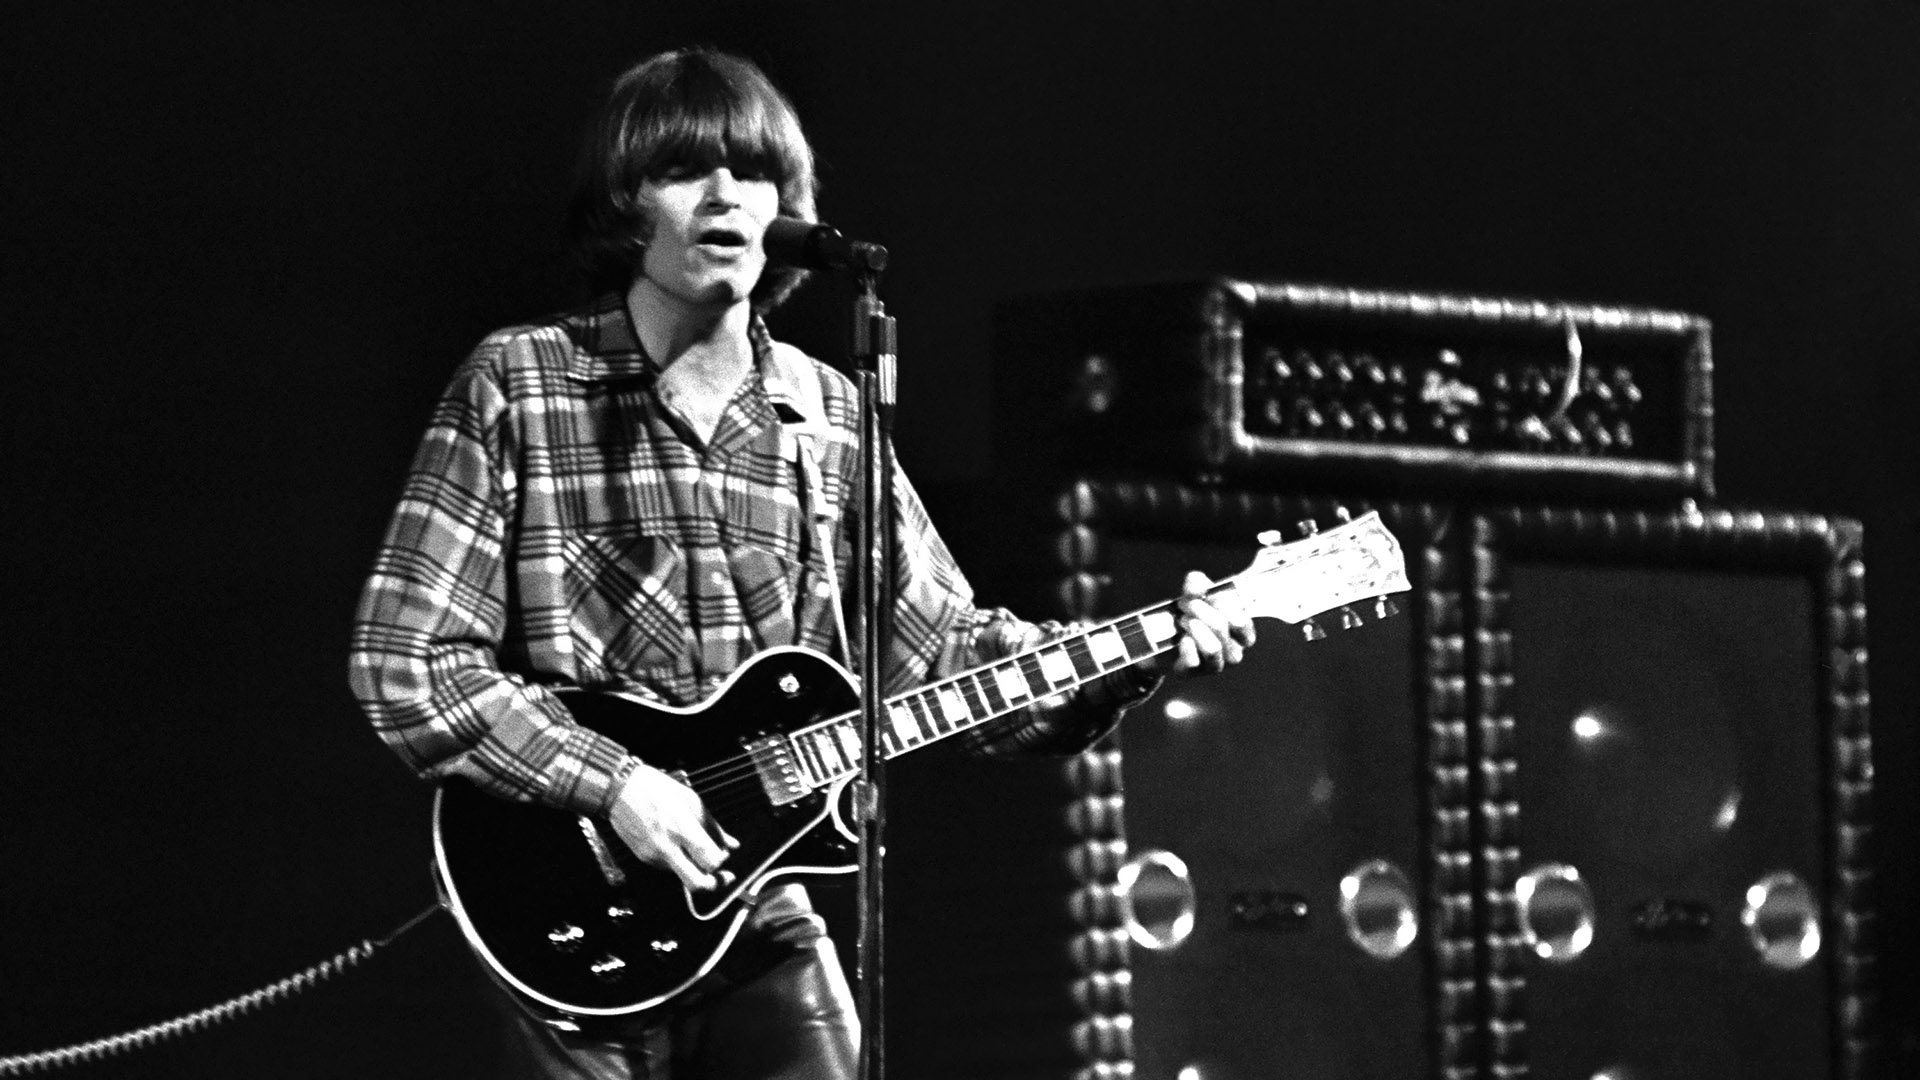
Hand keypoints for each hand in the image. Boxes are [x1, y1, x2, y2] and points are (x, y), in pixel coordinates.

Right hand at [607, 761, 739, 892]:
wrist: (620, 790)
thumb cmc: (655, 789)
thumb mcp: (691, 800)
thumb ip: (713, 826)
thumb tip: (731, 844)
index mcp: (682, 829)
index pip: (710, 861)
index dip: (721, 862)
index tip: (723, 855)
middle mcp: (667, 848)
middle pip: (696, 883)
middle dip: (714, 884)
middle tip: (723, 877)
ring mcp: (654, 856)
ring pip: (683, 875)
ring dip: (695, 868)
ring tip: (697, 850)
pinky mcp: (644, 859)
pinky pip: (669, 868)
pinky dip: (680, 861)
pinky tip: (679, 844)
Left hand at [1143, 570, 1256, 677]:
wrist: (1161, 639)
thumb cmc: (1188, 613)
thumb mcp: (1194, 593)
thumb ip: (1197, 583)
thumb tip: (1196, 588)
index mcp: (1242, 633)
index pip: (1241, 621)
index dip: (1220, 604)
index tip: (1203, 594)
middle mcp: (1234, 652)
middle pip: (1222, 627)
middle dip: (1199, 610)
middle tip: (1184, 605)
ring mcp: (1216, 665)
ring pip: (1213, 648)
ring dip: (1194, 627)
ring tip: (1182, 620)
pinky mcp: (1194, 673)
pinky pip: (1194, 661)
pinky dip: (1186, 646)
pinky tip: (1181, 638)